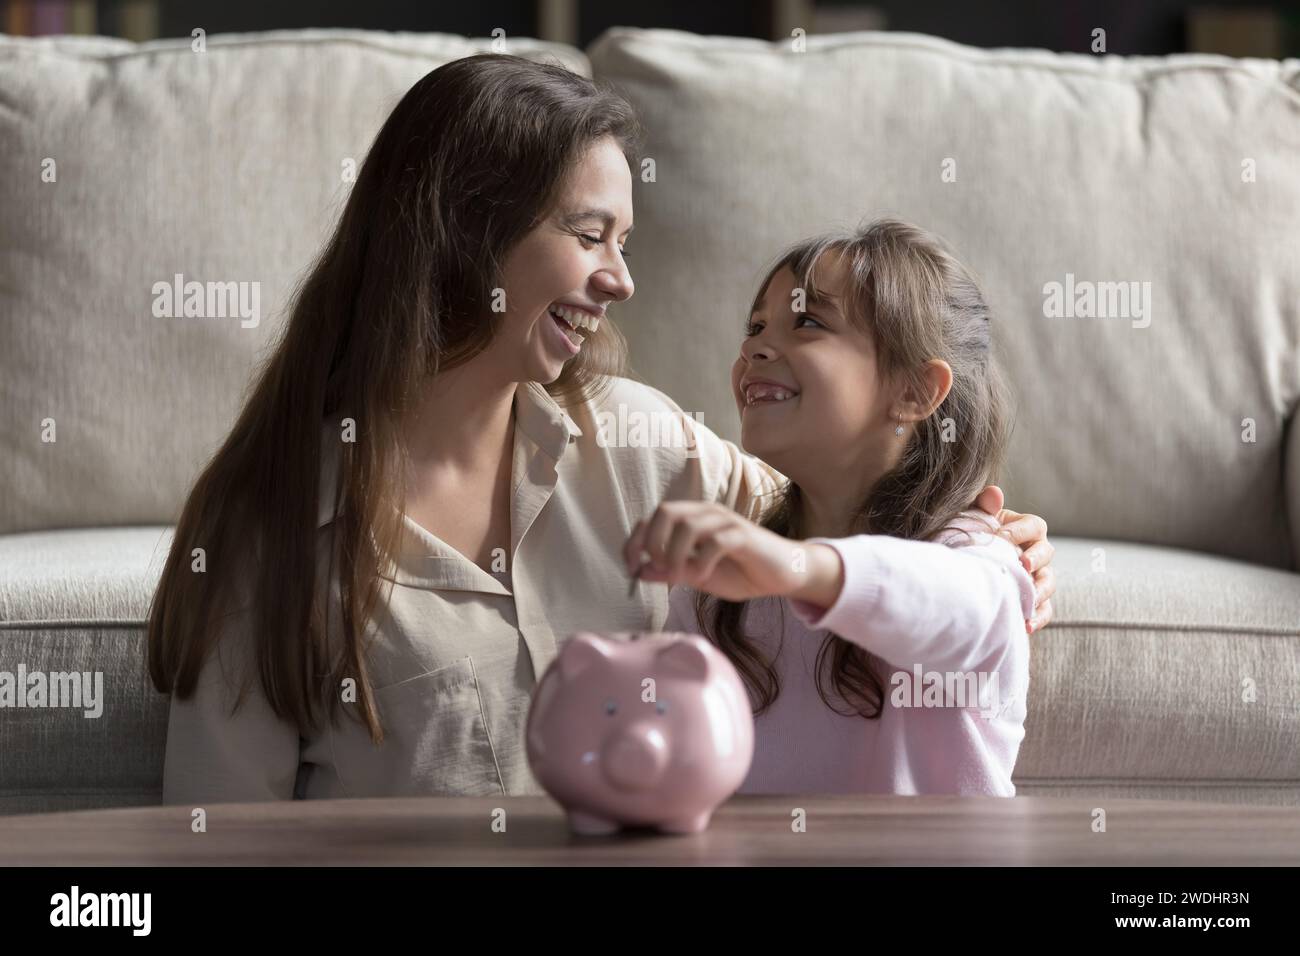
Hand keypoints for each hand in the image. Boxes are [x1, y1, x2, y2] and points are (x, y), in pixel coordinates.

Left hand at [623, 501, 842, 605]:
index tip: (631, 567)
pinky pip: (715, 541)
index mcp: (692, 519)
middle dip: (653, 541)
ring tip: (678, 577)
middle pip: (666, 511)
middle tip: (656, 568)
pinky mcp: (743, 536)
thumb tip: (639, 571)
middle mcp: (707, 513)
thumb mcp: (698, 575)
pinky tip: (703, 577)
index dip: (636, 540)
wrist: (784, 575)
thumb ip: (671, 571)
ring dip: (674, 554)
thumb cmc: (741, 572)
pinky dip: (702, 561)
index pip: (653, 517)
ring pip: (688, 524)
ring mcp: (726, 522)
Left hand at [974, 485, 1055, 633]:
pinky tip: (1026, 625)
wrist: (961, 568)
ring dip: (1040, 591)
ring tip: (1027, 599)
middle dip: (1036, 559)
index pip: (1035, 526)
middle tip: (1022, 565)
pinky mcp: (1033, 601)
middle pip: (1047, 553)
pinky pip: (1044, 610)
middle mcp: (1035, 552)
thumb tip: (994, 493)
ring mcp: (1037, 577)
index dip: (1021, 530)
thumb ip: (982, 506)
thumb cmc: (968, 537)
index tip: (1002, 536)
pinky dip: (1037, 617)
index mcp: (1024, 529)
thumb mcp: (971, 520)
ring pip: (1048, 582)